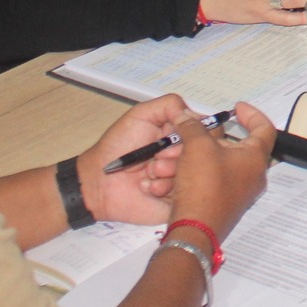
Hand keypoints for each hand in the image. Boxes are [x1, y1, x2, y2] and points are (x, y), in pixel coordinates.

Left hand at [78, 94, 193, 226]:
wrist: (99, 182)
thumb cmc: (117, 146)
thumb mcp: (140, 115)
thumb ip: (169, 105)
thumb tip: (195, 114)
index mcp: (180, 136)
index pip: (208, 131)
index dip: (197, 133)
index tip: (176, 135)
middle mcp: (185, 157)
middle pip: (205, 153)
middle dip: (178, 153)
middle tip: (157, 157)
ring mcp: (183, 179)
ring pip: (194, 174)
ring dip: (168, 172)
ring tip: (148, 173)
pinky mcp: (177, 200)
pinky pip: (183, 194)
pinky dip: (162, 188)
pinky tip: (146, 187)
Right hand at [165, 102, 277, 244]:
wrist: (193, 231)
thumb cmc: (203, 188)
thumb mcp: (197, 147)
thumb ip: (193, 126)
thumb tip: (186, 117)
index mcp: (255, 159)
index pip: (264, 128)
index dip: (251, 114)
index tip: (237, 108)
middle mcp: (251, 176)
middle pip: (233, 146)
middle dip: (206, 138)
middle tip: (191, 133)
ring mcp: (238, 192)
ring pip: (216, 164)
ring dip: (193, 156)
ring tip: (173, 156)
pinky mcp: (223, 203)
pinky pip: (209, 180)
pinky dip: (192, 173)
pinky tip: (172, 173)